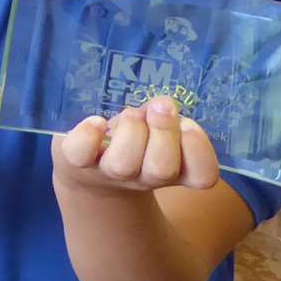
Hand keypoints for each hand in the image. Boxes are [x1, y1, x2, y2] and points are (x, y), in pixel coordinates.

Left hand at [52, 97, 218, 192]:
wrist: (84, 167)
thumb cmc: (130, 140)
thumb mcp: (154, 126)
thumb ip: (164, 113)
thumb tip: (164, 103)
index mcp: (173, 170)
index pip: (203, 176)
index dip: (199, 149)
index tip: (188, 123)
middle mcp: (143, 177)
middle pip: (162, 169)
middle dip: (163, 131)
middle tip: (158, 108)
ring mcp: (108, 172)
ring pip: (124, 164)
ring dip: (130, 131)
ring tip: (129, 114)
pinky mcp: (77, 162)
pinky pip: (81, 153)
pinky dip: (88, 134)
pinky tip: (96, 122)